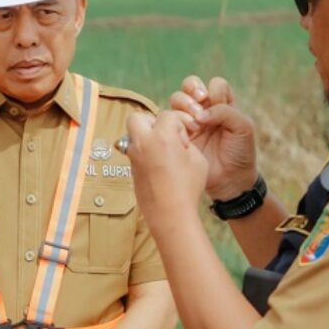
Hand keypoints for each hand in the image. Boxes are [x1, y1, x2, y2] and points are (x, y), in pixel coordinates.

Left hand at [126, 110, 208, 230]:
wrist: (170, 213)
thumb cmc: (188, 186)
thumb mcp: (197, 158)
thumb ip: (185, 142)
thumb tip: (176, 139)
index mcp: (161, 136)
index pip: (167, 115)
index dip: (179, 123)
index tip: (186, 138)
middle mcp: (143, 143)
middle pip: (137, 117)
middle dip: (151, 121)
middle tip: (165, 135)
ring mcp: (133, 156)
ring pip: (132, 134)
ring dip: (146, 137)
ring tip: (163, 151)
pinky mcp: (130, 169)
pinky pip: (134, 151)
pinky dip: (144, 152)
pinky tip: (158, 164)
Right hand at [168, 75, 257, 199]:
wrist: (230, 180)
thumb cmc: (240, 153)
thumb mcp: (243, 127)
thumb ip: (225, 111)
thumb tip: (200, 115)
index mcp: (223, 105)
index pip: (215, 84)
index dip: (214, 90)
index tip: (217, 103)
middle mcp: (204, 110)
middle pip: (190, 85)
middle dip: (192, 90)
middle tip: (199, 105)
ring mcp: (189, 121)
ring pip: (176, 99)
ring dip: (183, 105)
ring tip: (194, 124)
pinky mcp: (177, 134)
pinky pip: (168, 119)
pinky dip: (174, 121)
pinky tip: (185, 135)